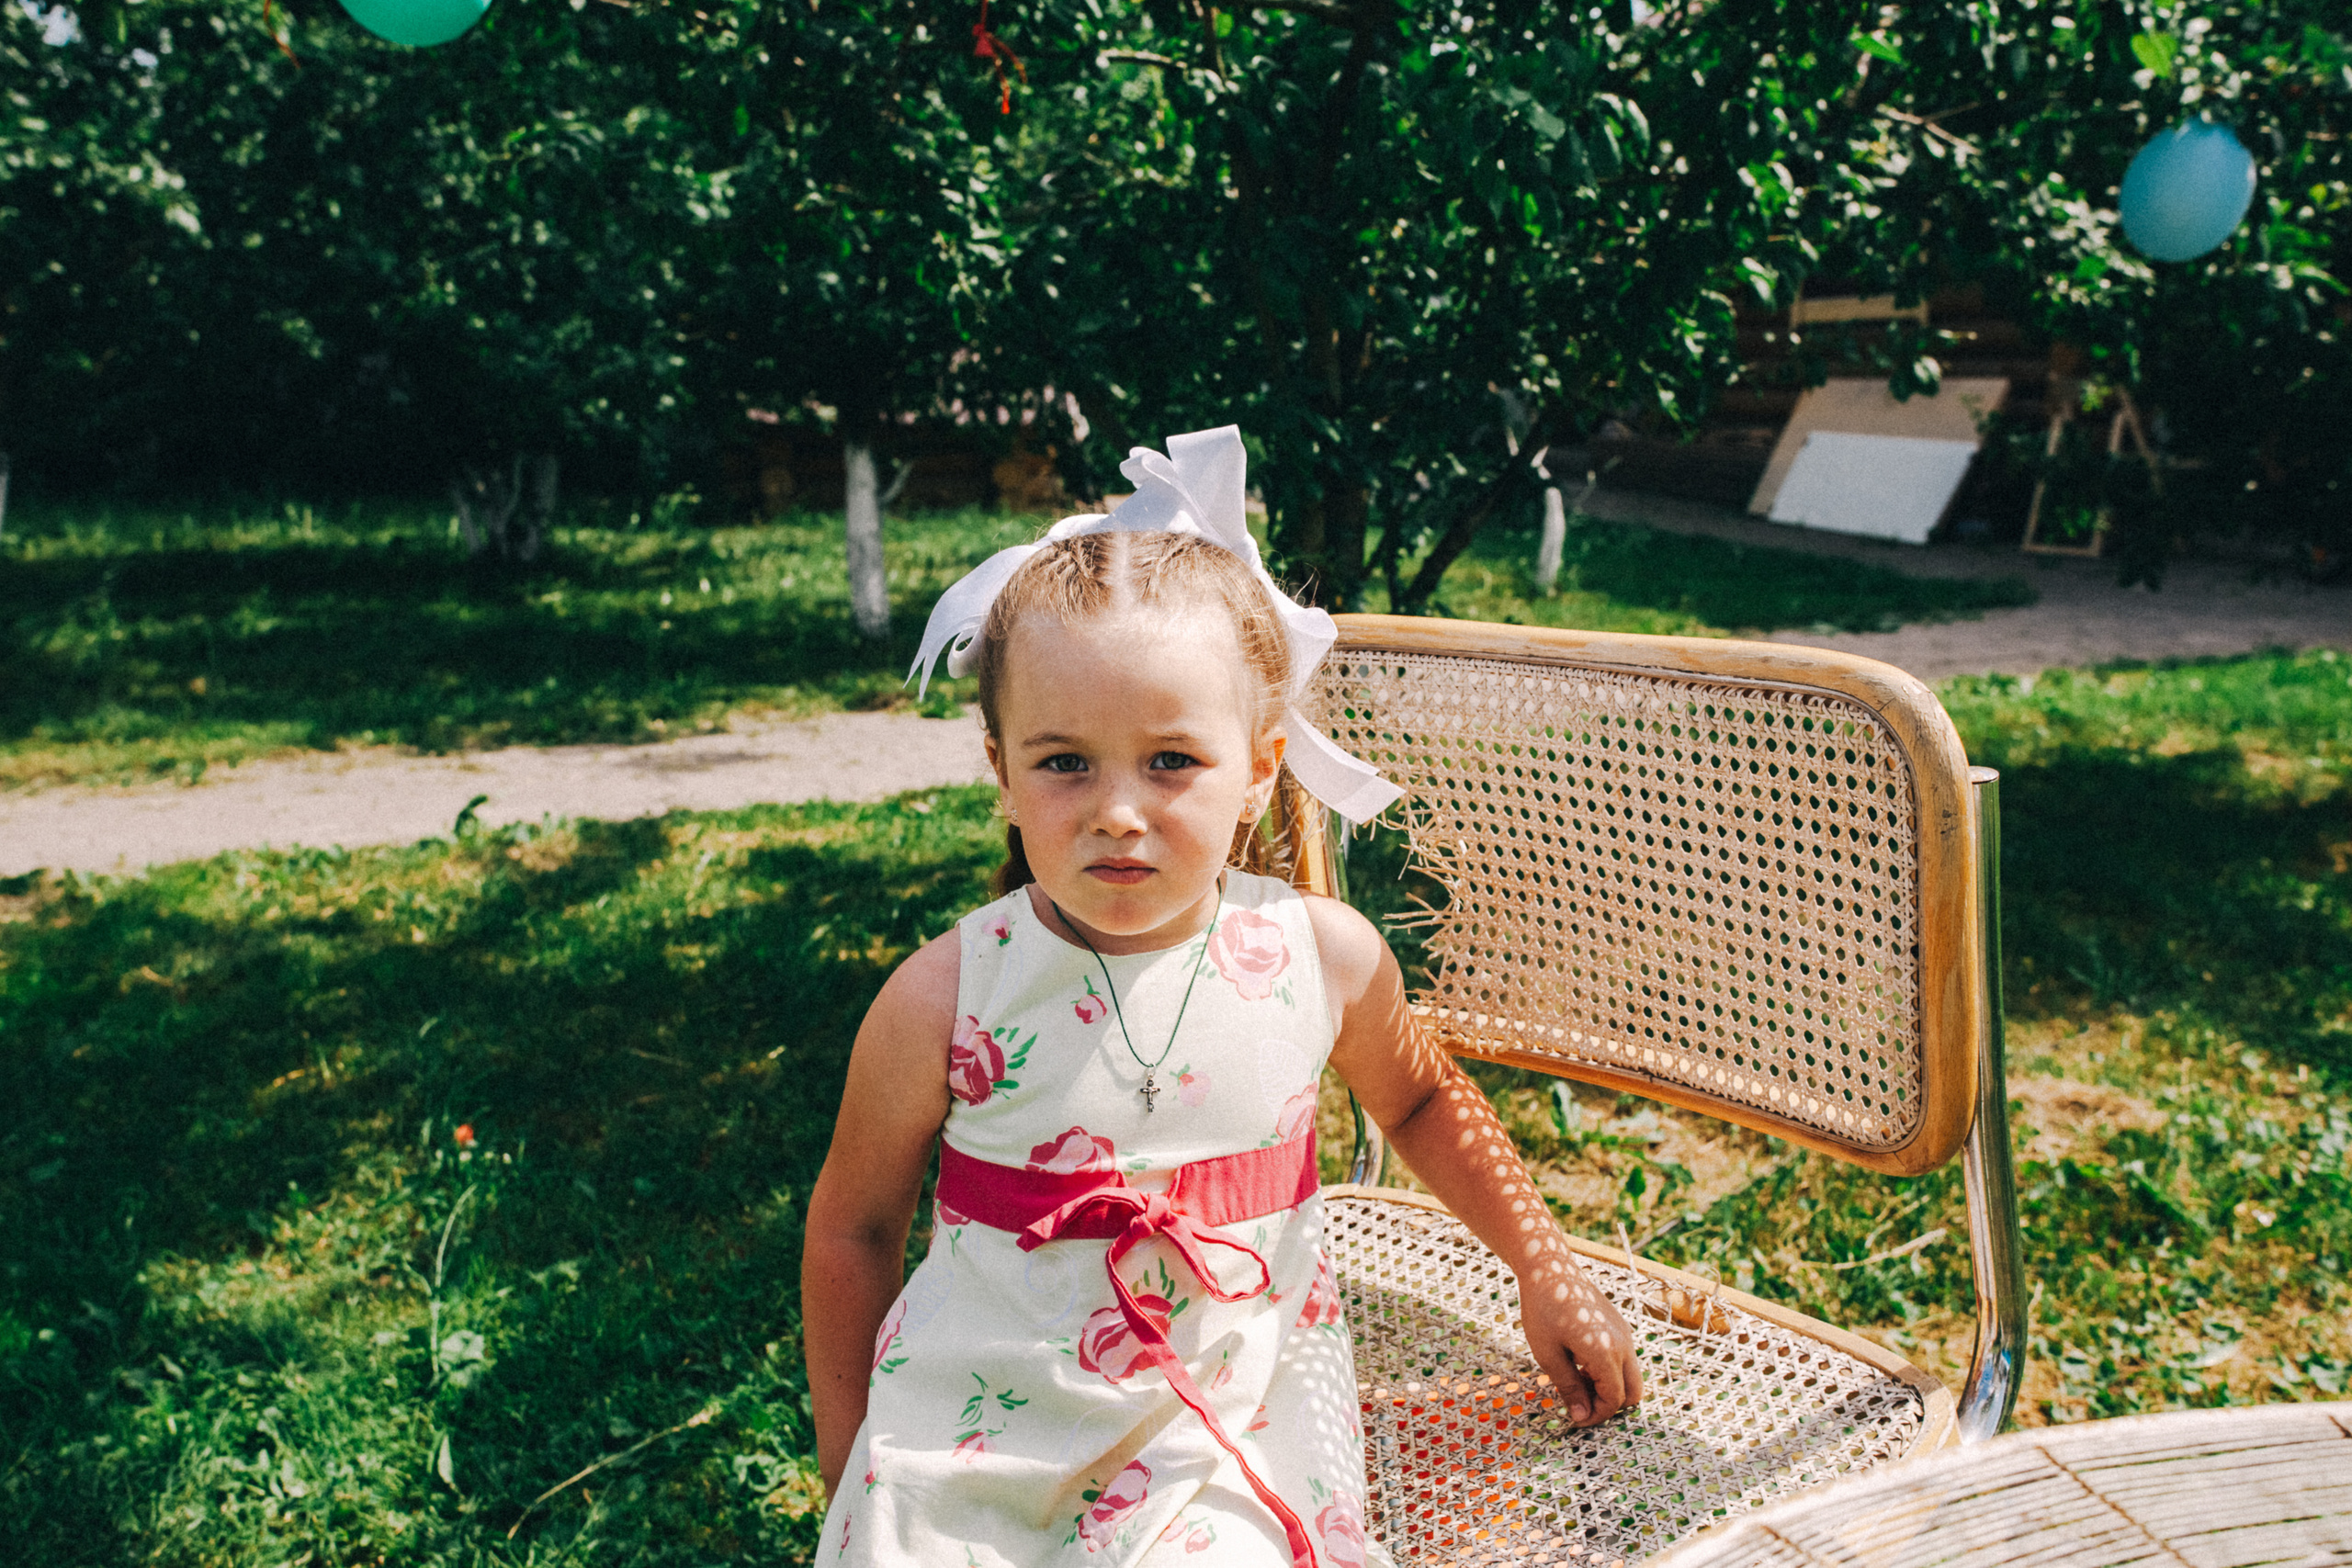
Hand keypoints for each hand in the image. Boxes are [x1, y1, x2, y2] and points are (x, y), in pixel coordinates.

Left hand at [1519, 1257, 1642, 1426]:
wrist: (1550, 1267)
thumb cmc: (1542, 1310)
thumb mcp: (1548, 1354)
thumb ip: (1568, 1388)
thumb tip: (1581, 1417)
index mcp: (1606, 1353)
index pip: (1613, 1400)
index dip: (1595, 1416)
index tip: (1573, 1418)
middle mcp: (1623, 1345)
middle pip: (1632, 1394)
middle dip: (1608, 1405)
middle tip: (1578, 1402)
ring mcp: (1625, 1334)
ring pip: (1631, 1378)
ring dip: (1609, 1388)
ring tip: (1575, 1379)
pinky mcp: (1621, 1326)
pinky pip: (1625, 1360)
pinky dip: (1610, 1371)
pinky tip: (1580, 1361)